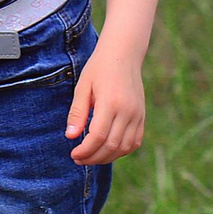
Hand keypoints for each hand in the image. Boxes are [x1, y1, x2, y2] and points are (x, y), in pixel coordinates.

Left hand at [65, 41, 146, 164]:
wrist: (123, 54)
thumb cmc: (99, 68)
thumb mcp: (83, 86)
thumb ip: (77, 112)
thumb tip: (70, 136)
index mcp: (111, 102)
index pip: (98, 136)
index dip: (85, 150)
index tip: (73, 153)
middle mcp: (127, 111)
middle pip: (111, 146)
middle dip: (93, 157)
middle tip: (78, 158)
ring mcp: (137, 115)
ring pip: (124, 147)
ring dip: (107, 157)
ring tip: (90, 157)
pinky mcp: (142, 117)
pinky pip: (134, 142)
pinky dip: (121, 151)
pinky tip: (107, 151)